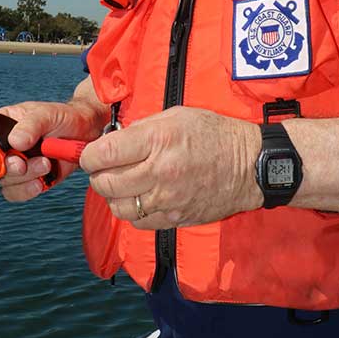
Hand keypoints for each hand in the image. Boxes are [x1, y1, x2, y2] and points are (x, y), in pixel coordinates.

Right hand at [0, 100, 98, 202]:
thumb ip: (31, 125)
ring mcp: (14, 164)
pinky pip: (18, 192)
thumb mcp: (47, 114)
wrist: (84, 133)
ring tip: (46, 164)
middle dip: (6, 167)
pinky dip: (29, 190)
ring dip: (24, 177)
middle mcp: (2, 147)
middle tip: (22, 164)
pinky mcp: (28, 179)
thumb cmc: (63, 117)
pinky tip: (42, 182)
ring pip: (5, 181)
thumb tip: (15, 141)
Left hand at [80, 106, 262, 228]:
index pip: (103, 154)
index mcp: (157, 140)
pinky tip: (142, 197)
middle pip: (105, 184)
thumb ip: (141, 129)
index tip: (93, 154)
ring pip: (118, 207)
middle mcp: (159, 171)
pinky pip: (138, 222)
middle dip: (98, 175)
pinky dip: (133, 211)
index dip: (89, 155)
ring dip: (114, 196)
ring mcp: (167, 199)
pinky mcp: (175, 218)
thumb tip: (112, 142)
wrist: (249, 165)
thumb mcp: (176, 116)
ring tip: (124, 184)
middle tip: (106, 168)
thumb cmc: (213, 134)